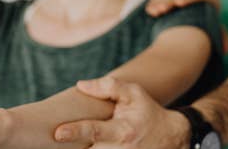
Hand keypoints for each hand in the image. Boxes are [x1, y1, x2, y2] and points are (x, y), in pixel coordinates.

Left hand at [53, 77, 189, 148]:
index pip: (94, 131)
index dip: (75, 132)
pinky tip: (83, 146)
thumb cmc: (146, 111)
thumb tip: (80, 85)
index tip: (58, 133)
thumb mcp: (133, 93)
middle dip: (72, 148)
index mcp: (122, 130)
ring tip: (65, 145)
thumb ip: (108, 86)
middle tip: (55, 140)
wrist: (172, 137)